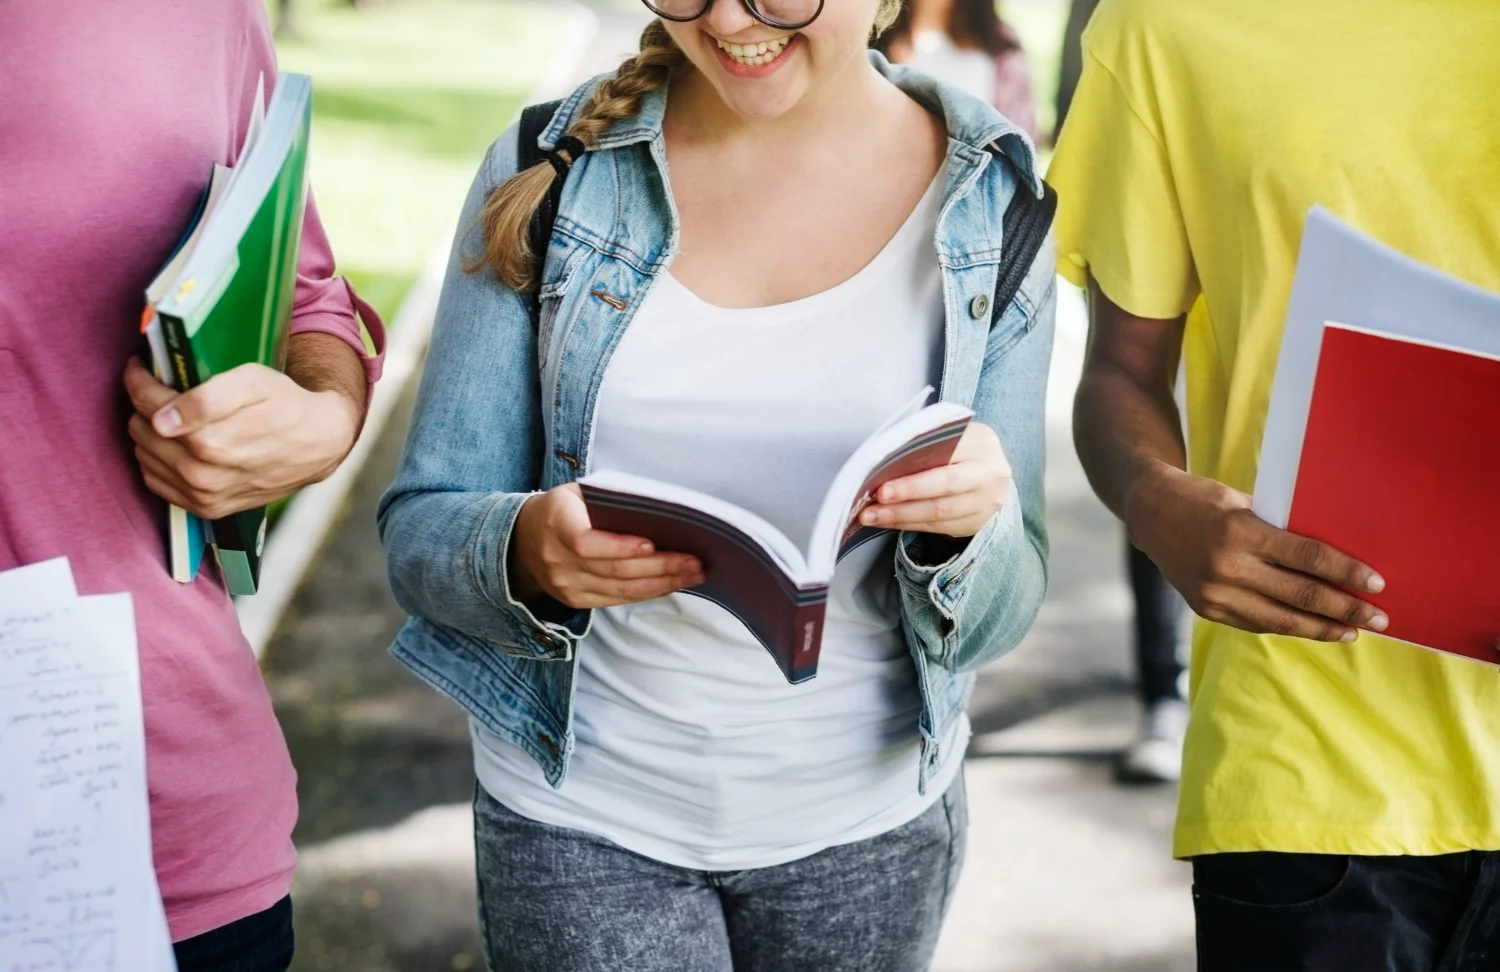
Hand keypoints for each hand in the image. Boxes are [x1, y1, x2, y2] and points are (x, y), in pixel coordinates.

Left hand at [124, 356, 359, 519]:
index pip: (148, 405)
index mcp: (211, 441)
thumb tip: (161, 419)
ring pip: (144, 456)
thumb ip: (206, 397)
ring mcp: (203, 496)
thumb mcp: (254, 383)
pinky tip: (177, 444)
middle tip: (164, 390)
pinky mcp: (206, 509)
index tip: (142, 367)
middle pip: (140, 430)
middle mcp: (203, 475)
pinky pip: (156, 482)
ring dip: (149, 433)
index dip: (139, 380)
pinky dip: (157, 460)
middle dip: (145, 405)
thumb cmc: (286, 405)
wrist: (318, 445)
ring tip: (171, 417)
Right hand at [509, 484, 703, 608]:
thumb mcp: (577, 493)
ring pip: (620, 589)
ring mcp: (566, 584)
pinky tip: (671, 584)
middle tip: (695, 561)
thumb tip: (661, 508)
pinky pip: (617, 599)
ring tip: (693, 574)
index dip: (619, 546)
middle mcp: (558, 559)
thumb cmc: (562, 509)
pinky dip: (647, 592)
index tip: (651, 544)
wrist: (523, 540)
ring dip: (662, 583)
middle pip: (614, 569)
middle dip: (661, 566)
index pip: (585, 542)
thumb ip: (609, 500)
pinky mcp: (575, 600)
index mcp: (557, 522)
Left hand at [858, 421, 1011, 537]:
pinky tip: (886, 520)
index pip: (947, 453)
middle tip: (877, 497)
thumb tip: (883, 458)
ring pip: (939, 512)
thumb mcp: (949, 436)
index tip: (883, 475)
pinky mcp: (975, 523)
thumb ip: (925, 442)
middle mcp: (990, 473)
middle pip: (946, 485)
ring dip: (900, 515)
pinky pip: (937, 527)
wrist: (988, 473)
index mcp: (981, 443)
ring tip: (870, 515)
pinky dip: (907, 524)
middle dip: (907, 492)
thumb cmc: (957, 449)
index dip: (917, 464)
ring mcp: (986, 502)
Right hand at [1127, 461, 1386, 642]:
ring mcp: (1214, 593)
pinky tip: (1312, 627)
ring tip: (1352, 631)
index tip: (1377, 584)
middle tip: (1379, 618)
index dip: (1347, 573)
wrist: (1151, 512)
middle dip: (1346, 609)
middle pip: (1301, 595)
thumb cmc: (1207, 499)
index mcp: (1241, 532)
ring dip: (1322, 628)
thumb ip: (1281, 531)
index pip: (1309, 558)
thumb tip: (1332, 558)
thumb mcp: (1247, 503)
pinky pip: (1257, 623)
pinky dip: (1288, 625)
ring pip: (1281, 619)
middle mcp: (1227, 567)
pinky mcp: (1206, 608)